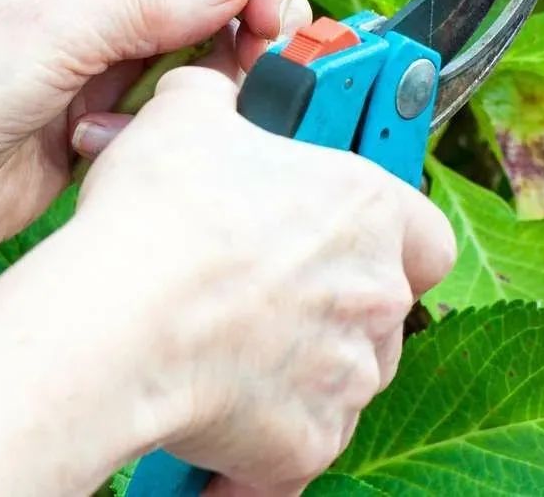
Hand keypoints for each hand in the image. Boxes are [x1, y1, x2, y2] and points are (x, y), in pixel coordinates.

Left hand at [0, 0, 310, 257]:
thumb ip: (157, 4)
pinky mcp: (128, 100)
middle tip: (260, 61)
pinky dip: (183, 113)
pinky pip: (191, 93)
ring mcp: (129, 41)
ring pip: (220, 38)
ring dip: (221, 71)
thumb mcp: (59, 28)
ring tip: (192, 104)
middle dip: (255, 14)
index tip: (271, 10)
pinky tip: (131, 134)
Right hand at [77, 66, 456, 496]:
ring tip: (229, 351)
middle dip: (328, 306)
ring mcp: (348, 374)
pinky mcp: (308, 443)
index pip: (426, 235)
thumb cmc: (162, 214)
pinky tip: (210, 417)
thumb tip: (210, 96)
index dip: (393, 239)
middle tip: (262, 294)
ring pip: (343, 378)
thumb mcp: (188, 116)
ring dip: (300, 369)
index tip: (346, 239)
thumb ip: (219, 101)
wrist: (117, 319)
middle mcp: (375, 292)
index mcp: (367, 208)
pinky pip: (298, 447)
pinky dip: (263, 443)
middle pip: (377, 308)